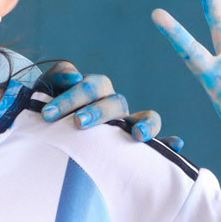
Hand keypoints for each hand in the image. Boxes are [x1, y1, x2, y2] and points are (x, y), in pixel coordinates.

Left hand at [36, 66, 160, 140]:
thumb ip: (55, 78)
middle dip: (97, 112)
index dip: (71, 98)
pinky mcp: (136, 145)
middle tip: (78, 123)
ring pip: (145, 117)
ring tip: (138, 135)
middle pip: (115, 102)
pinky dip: (168, 142)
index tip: (48, 114)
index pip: (90, 88)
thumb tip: (74, 76)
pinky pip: (159, 143)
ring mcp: (128, 125)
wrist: (49, 132)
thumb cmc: (49, 112)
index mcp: (94, 92)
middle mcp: (114, 107)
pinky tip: (175, 145)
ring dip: (145, 124)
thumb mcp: (46, 92)